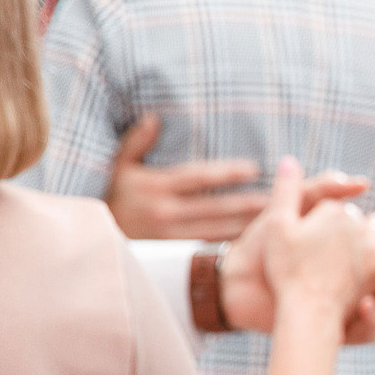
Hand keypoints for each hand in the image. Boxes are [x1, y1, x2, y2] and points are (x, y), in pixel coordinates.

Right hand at [104, 114, 268, 240]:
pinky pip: (209, 249)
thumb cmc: (111, 196)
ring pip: (217, 232)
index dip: (226, 173)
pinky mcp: (174, 256)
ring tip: (275, 220)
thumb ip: (137, 142)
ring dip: (247, 226)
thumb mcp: (119, 166)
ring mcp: (170, 238)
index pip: (198, 177)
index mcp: (154, 187)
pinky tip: (256, 241)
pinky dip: (233, 245)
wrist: (96, 237)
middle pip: (215, 209)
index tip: (253, 169)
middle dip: (248, 204)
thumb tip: (153, 117)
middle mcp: (164, 213)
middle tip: (278, 198)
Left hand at [225, 169, 374, 342]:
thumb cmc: (263, 245)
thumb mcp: (294, 210)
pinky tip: (363, 306)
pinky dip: (373, 321)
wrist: (238, 283)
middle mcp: (365, 283)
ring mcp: (356, 308)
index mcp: (360, 252)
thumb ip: (323, 189)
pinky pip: (371, 333)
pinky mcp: (341, 330)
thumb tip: (364, 183)